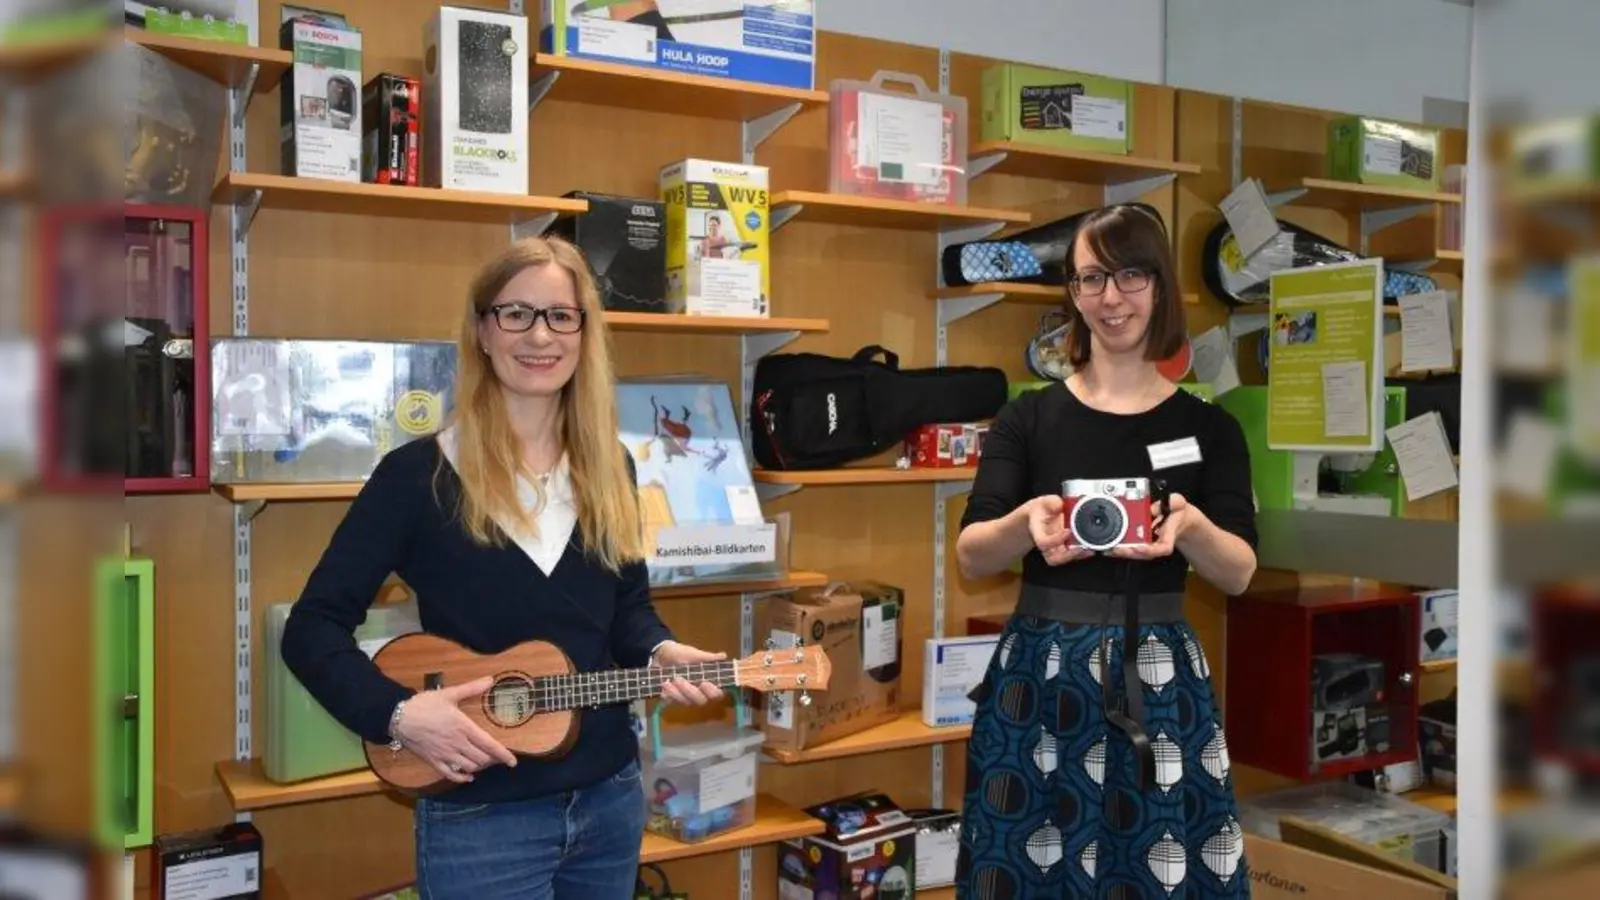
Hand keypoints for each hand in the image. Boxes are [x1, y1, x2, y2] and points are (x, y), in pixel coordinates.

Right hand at [393, 676, 517, 783]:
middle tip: (496, 756)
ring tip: (483, 761)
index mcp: (464, 728)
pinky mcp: (434, 761)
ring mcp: (445, 755)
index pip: (489, 745)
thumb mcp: (450, 694)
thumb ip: (471, 688)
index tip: (513, 761)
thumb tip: (490, 680)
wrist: (399, 718)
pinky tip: (468, 776)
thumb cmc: (425, 704)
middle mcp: (457, 744)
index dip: (503, 755)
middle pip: (481, 759)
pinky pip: (450, 775)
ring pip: (469, 767)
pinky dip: (462, 778)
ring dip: (479, 767)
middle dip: (492, 760)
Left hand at [652, 641, 726, 705]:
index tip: (704, 682)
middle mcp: (699, 693)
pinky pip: (671, 702)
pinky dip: (667, 694)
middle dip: (690, 691)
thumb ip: (707, 657)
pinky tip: (663, 685)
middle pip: (700, 701)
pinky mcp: (672, 699)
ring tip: (667, 682)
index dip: (712, 691)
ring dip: (676, 693)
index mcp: (708, 682)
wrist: (661, 654)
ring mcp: (686, 698)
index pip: (717, 694)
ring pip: (685, 702)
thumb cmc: (681, 655)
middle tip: (678, 678)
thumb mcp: (693, 654)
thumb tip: (723, 656)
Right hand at [1027, 495, 1092, 566]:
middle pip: (1054, 558)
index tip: (1068, 531)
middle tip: (1082, 547)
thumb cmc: (1040, 510)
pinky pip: (1071, 556)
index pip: (1043, 542)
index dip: (1056, 540)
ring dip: (1077, 555)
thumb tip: (1060, 504)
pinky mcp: (1063, 549)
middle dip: (1069, 555)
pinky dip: (1082, 553)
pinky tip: (1090, 547)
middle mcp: (1045, 544)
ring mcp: (1054, 548)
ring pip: (1063, 559)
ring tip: (1089, 548)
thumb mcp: (1044, 501)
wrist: (1038, 516)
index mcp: (1037, 532)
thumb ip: (1051, 502)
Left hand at [1109, 492, 1201, 560]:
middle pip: (1144, 554)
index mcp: (1169, 536)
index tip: (1139, 547)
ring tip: (1109, 547)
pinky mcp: (1142, 544)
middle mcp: (1158, 543)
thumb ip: (1171, 502)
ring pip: (1136, 553)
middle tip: (1116, 548)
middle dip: (1129, 552)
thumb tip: (1152, 508)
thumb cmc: (1178, 513)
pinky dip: (1121, 546)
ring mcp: (1150, 545)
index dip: (1150, 550)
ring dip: (1122, 551)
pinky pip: (1131, 547)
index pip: (1163, 548)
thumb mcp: (1178, 503)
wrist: (1179, 519)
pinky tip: (1110, 543)